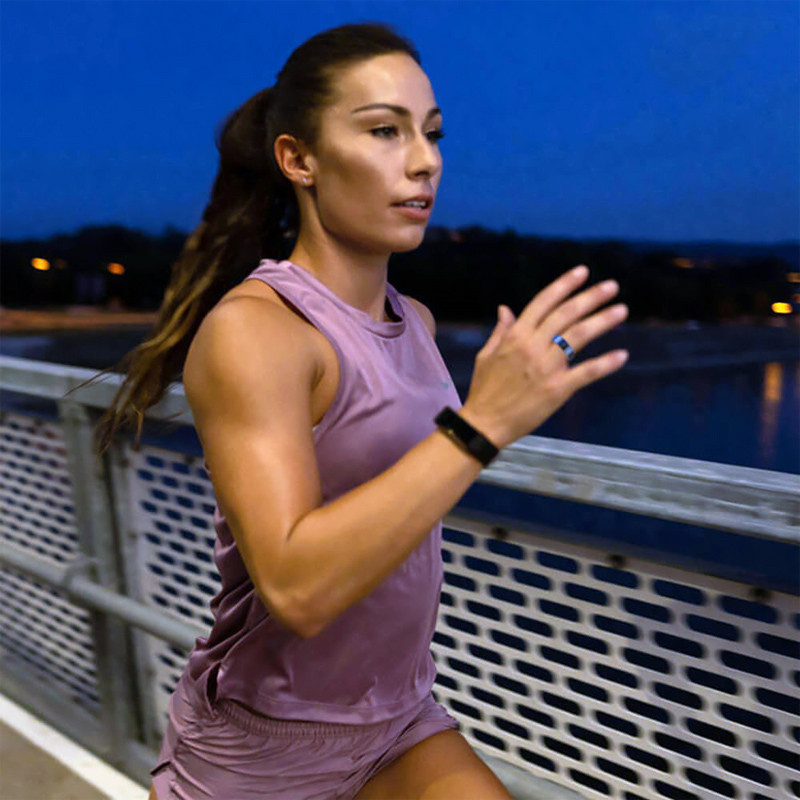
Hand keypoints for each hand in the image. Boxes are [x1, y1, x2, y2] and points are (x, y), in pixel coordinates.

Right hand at [460, 265, 627, 448]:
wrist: (484, 423)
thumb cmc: (484, 389)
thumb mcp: (486, 355)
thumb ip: (500, 331)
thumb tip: (505, 308)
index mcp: (515, 335)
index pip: (543, 302)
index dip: (564, 285)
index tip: (583, 272)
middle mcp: (532, 346)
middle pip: (566, 314)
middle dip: (591, 297)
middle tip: (612, 286)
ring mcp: (546, 367)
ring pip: (578, 337)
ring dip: (602, 321)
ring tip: (621, 310)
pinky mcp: (557, 389)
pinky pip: (586, 372)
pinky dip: (605, 364)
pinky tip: (622, 355)